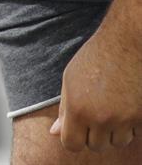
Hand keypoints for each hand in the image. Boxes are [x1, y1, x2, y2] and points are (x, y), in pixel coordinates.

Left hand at [50, 24, 141, 151]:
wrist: (127, 43)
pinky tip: (126, 105)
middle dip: (94, 134)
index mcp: (78, 109)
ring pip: (118, 142)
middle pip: (96, 146)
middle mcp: (101, 118)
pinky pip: (135, 133)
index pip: (71, 144)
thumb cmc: (95, 58)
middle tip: (96, 113)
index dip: (73, 138)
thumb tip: (55, 132)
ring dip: (115, 131)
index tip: (76, 129)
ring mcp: (124, 119)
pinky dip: (131, 125)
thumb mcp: (70, 81)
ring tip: (112, 108)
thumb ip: (64, 109)